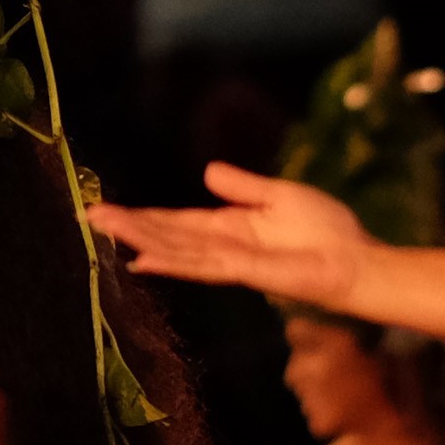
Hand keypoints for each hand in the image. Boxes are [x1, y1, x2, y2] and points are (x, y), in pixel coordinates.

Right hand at [92, 163, 374, 307]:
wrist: (355, 261)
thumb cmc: (326, 230)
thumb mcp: (278, 196)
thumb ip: (242, 187)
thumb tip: (207, 173)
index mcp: (229, 228)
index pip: (177, 223)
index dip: (144, 218)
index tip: (108, 210)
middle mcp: (222, 247)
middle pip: (167, 237)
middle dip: (129, 227)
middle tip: (89, 216)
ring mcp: (230, 262)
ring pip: (175, 250)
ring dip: (139, 240)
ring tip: (104, 228)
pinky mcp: (244, 271)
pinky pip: (201, 264)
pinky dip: (171, 261)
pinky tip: (144, 258)